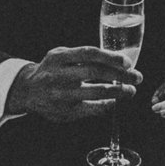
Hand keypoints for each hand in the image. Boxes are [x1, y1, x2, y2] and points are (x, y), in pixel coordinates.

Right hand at [8, 46, 140, 123]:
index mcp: (59, 57)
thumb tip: (117, 60)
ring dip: (117, 92)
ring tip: (130, 91)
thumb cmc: (52, 69)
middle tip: (137, 77)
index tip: (127, 62)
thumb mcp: (61, 55)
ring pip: (95, 93)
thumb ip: (83, 56)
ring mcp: (61, 95)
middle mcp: (59, 75)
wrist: (27, 90)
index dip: (110, 57)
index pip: (88, 53)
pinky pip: (91, 109)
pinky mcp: (65, 112)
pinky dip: (106, 105)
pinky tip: (115, 102)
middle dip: (120, 75)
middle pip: (94, 72)